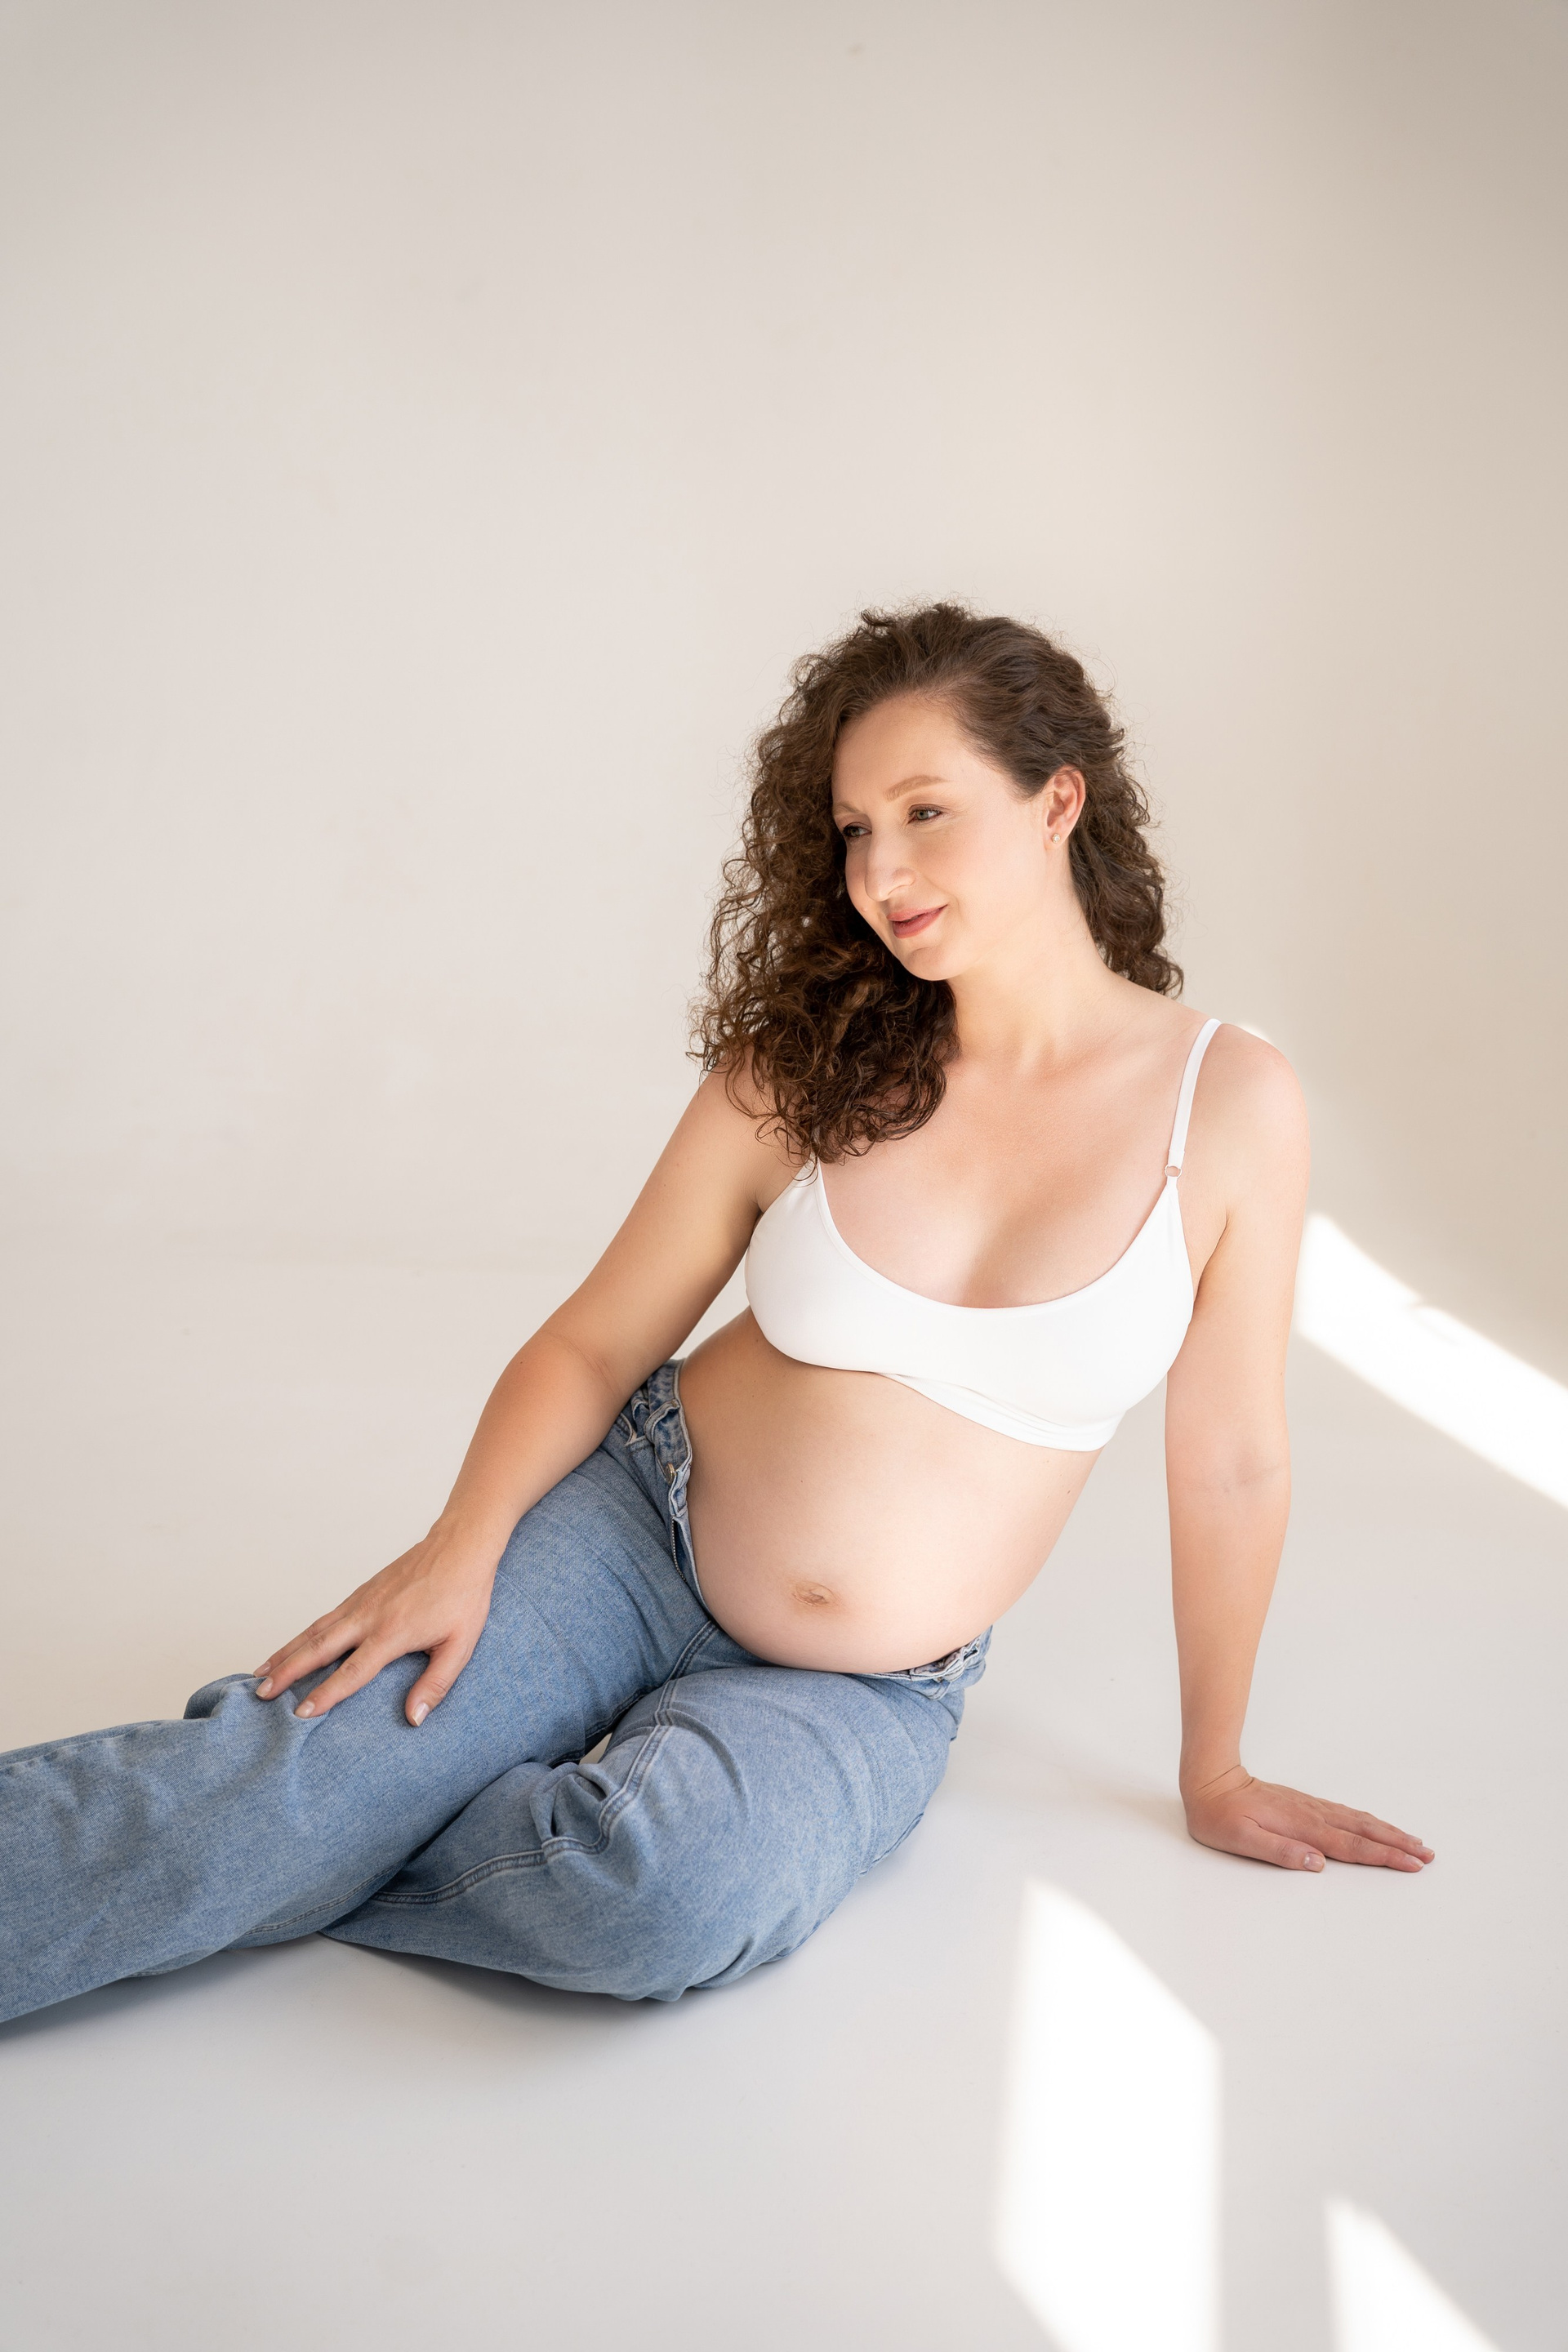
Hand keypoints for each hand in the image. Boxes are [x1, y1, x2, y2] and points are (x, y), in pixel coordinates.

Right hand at [252, 1521, 498, 1726]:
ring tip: (260, 1673)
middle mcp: (368, 1616)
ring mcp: (360, 1602)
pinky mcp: (360, 1593)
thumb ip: (436, 1684)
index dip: (326, 1694)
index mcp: (392, 1633)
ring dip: (285, 1652)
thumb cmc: (463, 1596)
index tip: (300, 1713)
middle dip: (286, 1672)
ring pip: (314, 1631)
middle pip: (318, 1648)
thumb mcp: (460, 1645)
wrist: (460, 1547)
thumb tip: (414, 1719)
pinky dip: (301, 1634)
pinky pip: (323, 1618)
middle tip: (261, 1694)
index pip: (352, 1671)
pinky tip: (291, 1646)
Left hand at [1183, 1765, 1433, 1872]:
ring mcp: (1311, 1807)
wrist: (1210, 1780)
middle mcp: (1312, 1815)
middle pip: (1364, 1831)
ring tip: (1415, 1841)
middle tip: (1428, 1855)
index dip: (1384, 1856)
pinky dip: (1369, 1821)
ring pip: (1359, 1820)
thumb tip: (1317, 1863)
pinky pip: (1346, 1814)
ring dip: (1388, 1831)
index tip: (1412, 1864)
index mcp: (1302, 1827)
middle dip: (1398, 1844)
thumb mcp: (1241, 1839)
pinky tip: (1377, 1826)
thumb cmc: (1220, 1816)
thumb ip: (1279, 1851)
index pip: (1351, 1846)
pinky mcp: (1306, 1804)